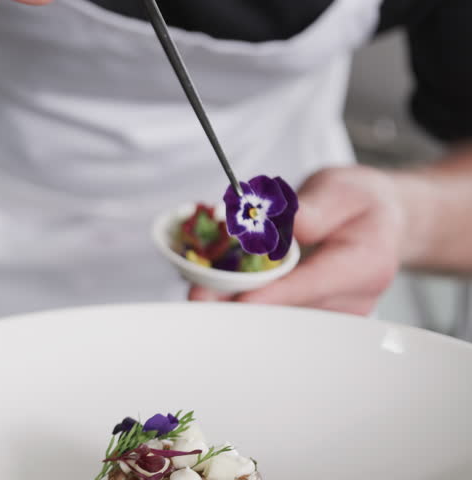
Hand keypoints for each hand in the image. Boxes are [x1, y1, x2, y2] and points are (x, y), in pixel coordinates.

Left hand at [190, 166, 406, 314]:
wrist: (382, 221)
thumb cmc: (360, 202)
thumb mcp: (340, 189)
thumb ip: (309, 209)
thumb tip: (276, 226)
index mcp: (366, 264)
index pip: (312, 285)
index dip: (272, 294)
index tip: (239, 298)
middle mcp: (354, 299)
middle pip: (289, 308)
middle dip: (240, 301)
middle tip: (197, 295)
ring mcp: (334, 314)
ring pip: (278, 316)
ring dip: (237, 301)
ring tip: (201, 287)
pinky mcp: (316, 317)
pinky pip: (278, 311)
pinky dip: (246, 298)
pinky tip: (218, 286)